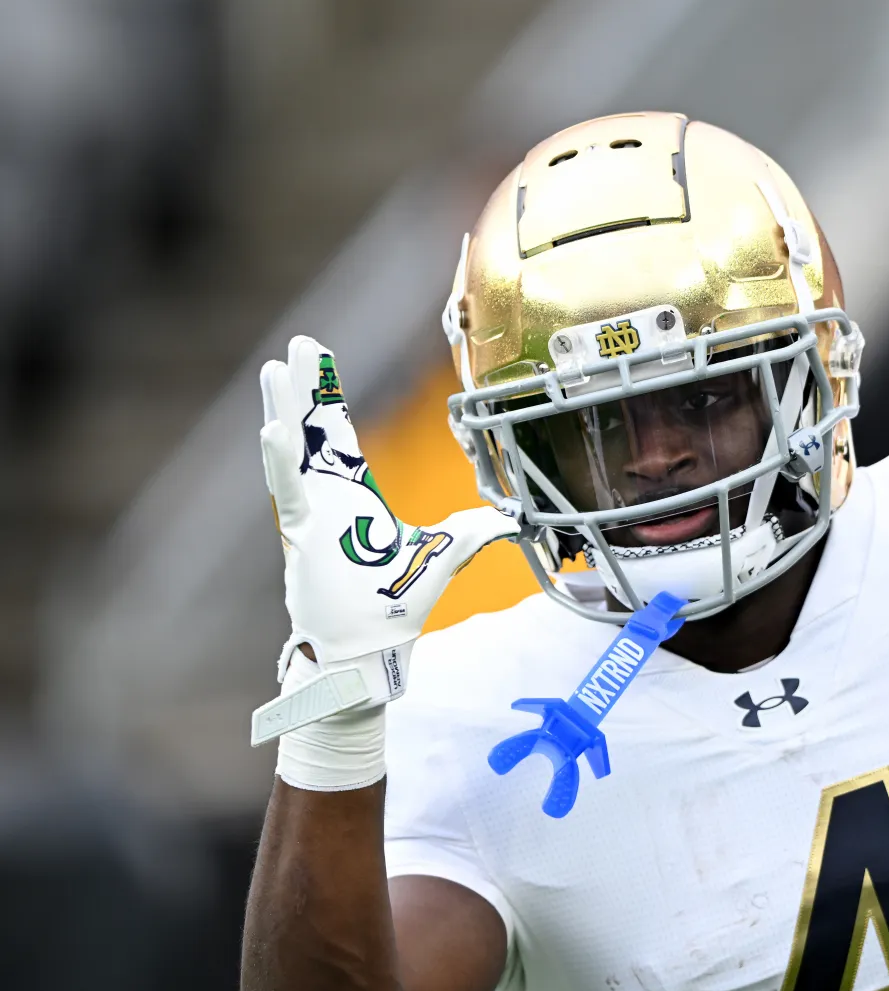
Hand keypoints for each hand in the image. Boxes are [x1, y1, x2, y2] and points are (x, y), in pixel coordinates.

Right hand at [251, 336, 514, 745]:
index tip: (317, 356)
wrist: (373, 645)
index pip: (341, 431)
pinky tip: (274, 429)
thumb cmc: (398, 603)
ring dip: (284, 410)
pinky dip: (280, 462)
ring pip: (293, 452)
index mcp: (355, 493)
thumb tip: (513, 519)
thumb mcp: (448, 552)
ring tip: (273, 370)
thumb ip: (476, 530)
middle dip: (305, 387)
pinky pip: (288, 492)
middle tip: (296, 345)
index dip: (330, 393)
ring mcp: (311, 513)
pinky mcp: (303, 535)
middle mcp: (328, 496)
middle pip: (313, 430)